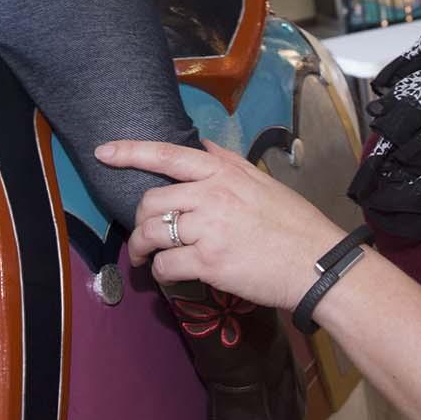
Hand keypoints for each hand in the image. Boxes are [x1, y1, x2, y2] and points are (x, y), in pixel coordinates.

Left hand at [98, 139, 344, 310]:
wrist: (317, 263)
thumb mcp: (261, 181)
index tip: (103, 152)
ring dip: (142, 250)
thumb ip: (226, 162)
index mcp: (223, 172)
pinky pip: (164, 265)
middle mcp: (211, 194)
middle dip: (138, 222)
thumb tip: (199, 143)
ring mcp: (208, 228)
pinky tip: (169, 276)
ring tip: (146, 261)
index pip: (167, 155)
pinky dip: (160, 273)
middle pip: (151, 201)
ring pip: (151, 233)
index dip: (130, 152)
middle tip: (140, 239)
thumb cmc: (292, 224)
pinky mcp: (208, 261)